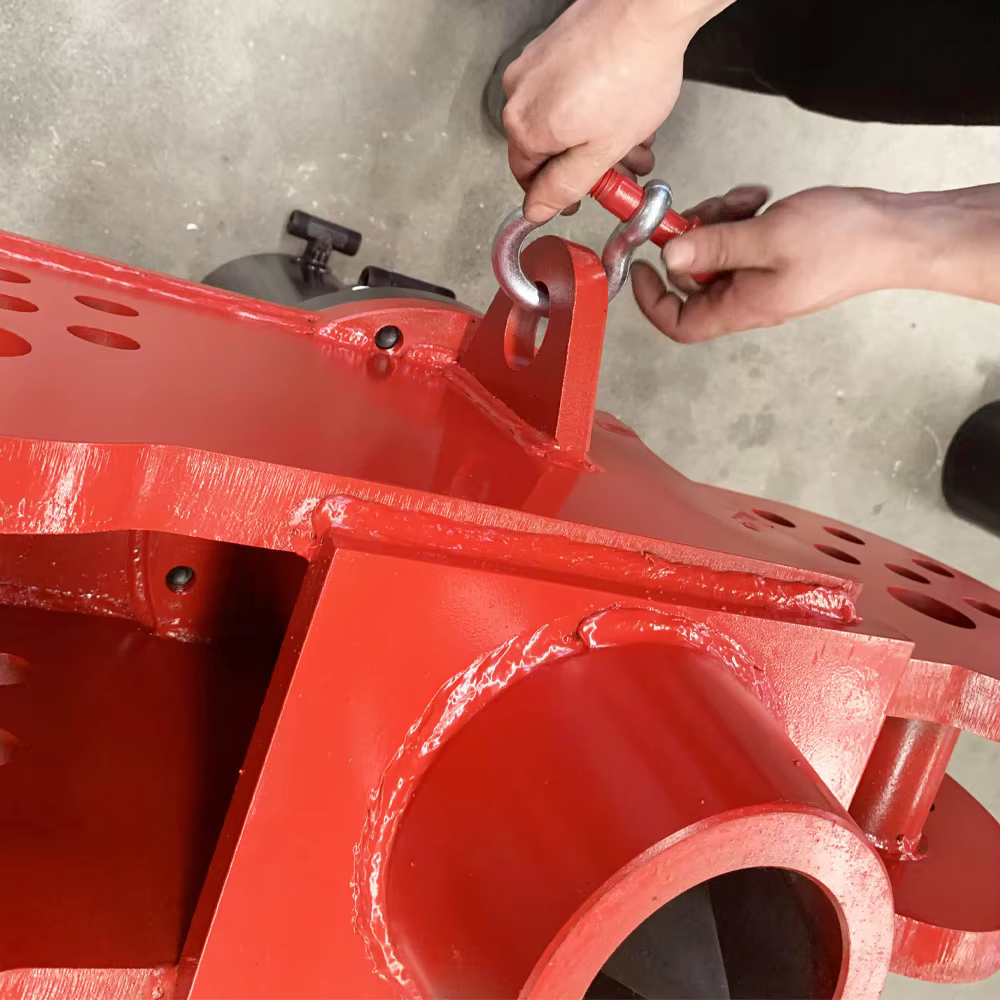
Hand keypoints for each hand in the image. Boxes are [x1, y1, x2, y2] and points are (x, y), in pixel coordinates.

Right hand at [502, 0, 726, 221]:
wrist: (650, 7)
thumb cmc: (632, 72)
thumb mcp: (600, 152)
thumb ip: (563, 187)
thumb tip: (536, 210)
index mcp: (524, 127)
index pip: (529, 180)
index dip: (560, 194)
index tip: (587, 195)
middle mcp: (519, 93)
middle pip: (546, 149)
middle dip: (587, 164)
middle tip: (622, 168)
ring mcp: (534, 65)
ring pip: (560, 119)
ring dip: (596, 137)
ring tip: (634, 138)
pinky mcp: (552, 45)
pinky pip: (566, 89)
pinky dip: (592, 105)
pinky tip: (623, 105)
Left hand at [631, 185, 908, 341]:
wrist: (896, 233)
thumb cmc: (843, 241)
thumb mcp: (768, 238)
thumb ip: (715, 248)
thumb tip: (669, 257)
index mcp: (742, 306)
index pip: (679, 324)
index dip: (652, 300)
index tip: (643, 264)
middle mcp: (748, 297)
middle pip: (692, 277)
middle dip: (693, 239)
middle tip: (710, 212)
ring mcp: (762, 275)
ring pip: (715, 251)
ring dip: (719, 220)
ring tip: (747, 202)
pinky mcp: (776, 254)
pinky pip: (741, 237)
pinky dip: (743, 214)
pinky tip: (762, 198)